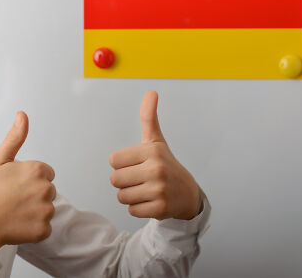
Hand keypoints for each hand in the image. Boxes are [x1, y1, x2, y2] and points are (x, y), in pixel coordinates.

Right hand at [0, 111, 56, 252]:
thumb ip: (15, 138)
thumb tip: (22, 115)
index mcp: (37, 170)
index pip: (46, 173)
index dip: (30, 178)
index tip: (15, 184)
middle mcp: (46, 189)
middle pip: (48, 190)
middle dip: (34, 194)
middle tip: (13, 198)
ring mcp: (46, 210)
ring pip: (47, 208)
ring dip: (35, 211)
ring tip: (14, 211)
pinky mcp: (44, 230)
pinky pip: (45, 227)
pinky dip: (34, 227)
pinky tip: (18, 224)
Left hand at [109, 91, 201, 220]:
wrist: (188, 194)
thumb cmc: (166, 165)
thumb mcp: (156, 141)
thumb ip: (149, 117)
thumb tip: (151, 92)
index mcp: (151, 151)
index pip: (113, 160)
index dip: (122, 164)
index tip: (137, 164)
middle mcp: (156, 169)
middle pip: (115, 180)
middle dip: (124, 182)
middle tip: (141, 179)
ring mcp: (159, 190)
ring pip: (121, 196)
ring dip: (130, 196)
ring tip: (145, 190)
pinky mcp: (160, 209)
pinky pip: (131, 210)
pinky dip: (138, 208)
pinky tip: (151, 201)